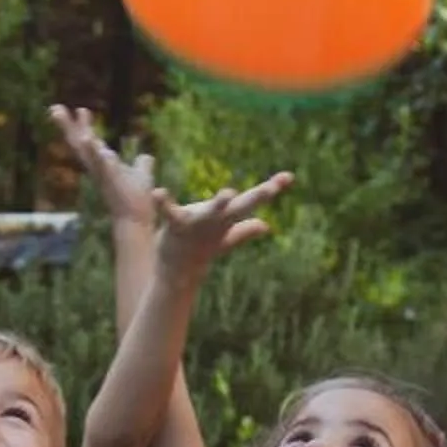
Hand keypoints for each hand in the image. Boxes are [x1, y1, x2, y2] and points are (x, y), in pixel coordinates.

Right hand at [50, 104, 156, 225]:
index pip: (90, 141)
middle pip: (78, 142)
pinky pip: (100, 162)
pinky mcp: (109, 178)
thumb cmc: (136, 199)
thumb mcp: (142, 174)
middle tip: (54, 108)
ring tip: (65, 116)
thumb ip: (142, 164)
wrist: (137, 218)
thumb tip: (146, 157)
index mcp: (103, 164)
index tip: (81, 109)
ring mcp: (101, 173)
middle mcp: (97, 167)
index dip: (84, 125)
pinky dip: (93, 151)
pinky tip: (88, 138)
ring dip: (76, 132)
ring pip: (84, 149)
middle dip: (67, 126)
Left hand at [150, 173, 289, 279]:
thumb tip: (265, 226)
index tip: (288, 176)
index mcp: (227, 218)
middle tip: (271, 188)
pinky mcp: (176, 226)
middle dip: (256, 197)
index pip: (253, 201)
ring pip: (211, 211)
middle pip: (240, 206)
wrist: (177, 270)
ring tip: (229, 193)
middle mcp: (216, 219)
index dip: (271, 188)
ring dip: (219, 204)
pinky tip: (158, 192)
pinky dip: (163, 203)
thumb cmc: (201, 249)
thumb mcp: (224, 238)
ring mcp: (197, 223)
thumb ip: (244, 230)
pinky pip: (169, 212)